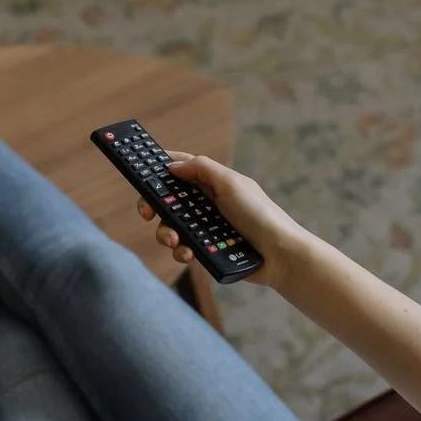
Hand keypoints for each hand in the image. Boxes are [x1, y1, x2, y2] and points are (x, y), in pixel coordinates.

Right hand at [136, 152, 309, 288]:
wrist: (279, 255)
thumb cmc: (260, 214)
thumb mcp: (231, 183)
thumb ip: (201, 169)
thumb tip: (173, 165)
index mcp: (214, 183)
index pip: (182, 169)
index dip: (161, 168)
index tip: (141, 170)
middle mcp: (208, 203)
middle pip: (170, 200)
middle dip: (155, 207)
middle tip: (147, 213)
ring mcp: (207, 227)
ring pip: (172, 227)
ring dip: (166, 233)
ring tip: (174, 241)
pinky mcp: (208, 249)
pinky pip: (184, 248)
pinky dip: (181, 251)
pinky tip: (188, 254)